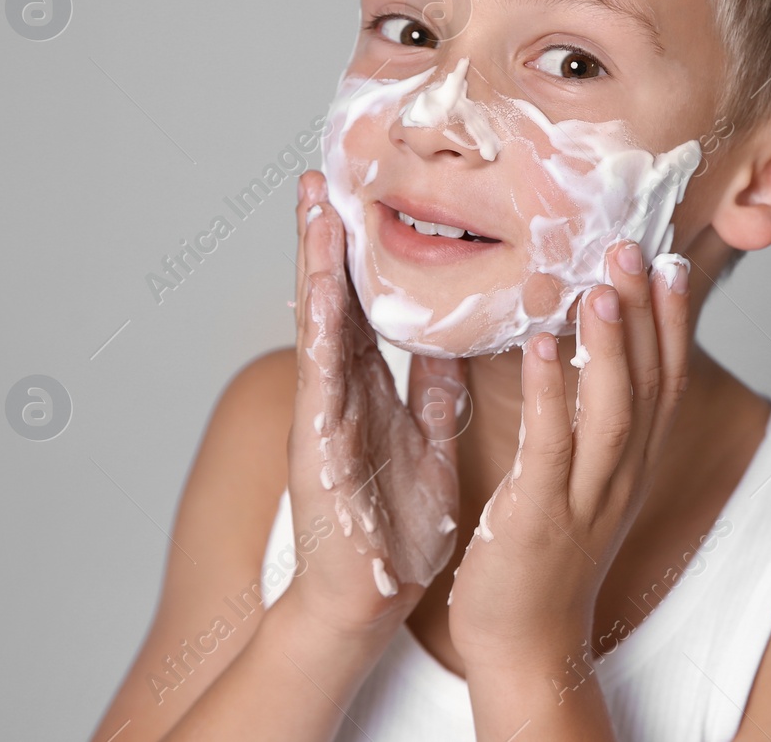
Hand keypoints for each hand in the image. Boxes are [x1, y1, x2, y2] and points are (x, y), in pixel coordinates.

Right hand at [285, 170, 468, 642]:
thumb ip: (434, 386)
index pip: (365, 303)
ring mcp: (325, 413)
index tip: (365, 193)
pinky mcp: (321, 444)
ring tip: (315, 206)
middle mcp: (341, 390)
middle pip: (334, 298)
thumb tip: (455, 336)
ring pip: (321, 324)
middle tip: (323, 174)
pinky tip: (322, 289)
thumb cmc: (396, 523)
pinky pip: (323, 377)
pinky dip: (322, 330)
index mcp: (369, 387)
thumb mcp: (427, 437)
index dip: (364, 250)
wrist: (370, 596)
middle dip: (327, 236)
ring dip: (316, 263)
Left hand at [445, 239, 691, 674]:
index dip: (673, 321)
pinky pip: (550, 448)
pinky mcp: (538, 517)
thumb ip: (587, 419)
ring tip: (601, 286)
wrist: (524, 642)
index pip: (667, 381)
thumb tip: (579, 349)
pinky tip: (544, 346)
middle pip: (650, 385)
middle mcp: (622, 476)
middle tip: (638, 248)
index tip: (673, 262)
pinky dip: (551, 394)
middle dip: (648, 314)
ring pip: (612, 412)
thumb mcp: (581, 479)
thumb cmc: (542, 553)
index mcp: (633, 463)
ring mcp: (585, 498)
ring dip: (611, 346)